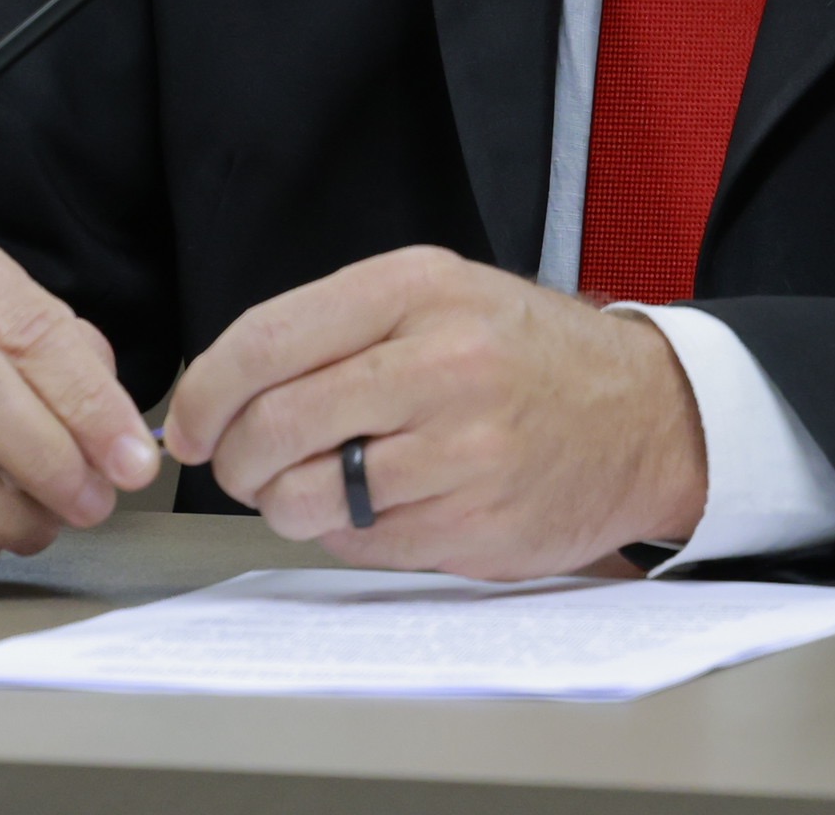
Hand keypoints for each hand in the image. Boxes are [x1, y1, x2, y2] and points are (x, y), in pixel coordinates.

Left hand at [158, 246, 706, 577]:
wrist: (645, 416)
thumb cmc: (527, 356)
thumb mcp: (442, 297)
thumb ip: (338, 329)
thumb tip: (219, 392)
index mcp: (419, 290)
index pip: (266, 341)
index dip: (204, 392)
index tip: (188, 421)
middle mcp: (440, 363)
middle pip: (273, 426)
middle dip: (234, 458)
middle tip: (241, 464)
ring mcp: (460, 451)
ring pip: (306, 496)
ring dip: (284, 503)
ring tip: (314, 486)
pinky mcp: (472, 526)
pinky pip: (358, 544)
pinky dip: (345, 534)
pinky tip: (377, 506)